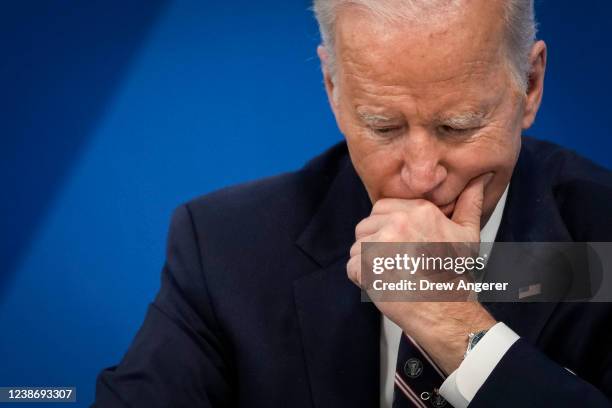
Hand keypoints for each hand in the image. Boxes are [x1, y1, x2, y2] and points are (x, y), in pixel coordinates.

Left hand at [347, 173, 496, 373]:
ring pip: (357, 245)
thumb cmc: (452, 275)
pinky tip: (383, 284)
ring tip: (391, 273)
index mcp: (419, 211)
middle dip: (375, 242)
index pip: (383, 208)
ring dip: (368, 261)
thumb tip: (481, 178)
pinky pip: (352, 266)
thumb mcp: (467, 234)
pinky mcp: (365, 265)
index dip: (387, 227)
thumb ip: (470, 203)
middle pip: (367, 225)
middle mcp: (398, 222)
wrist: (444, 310)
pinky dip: (362, 279)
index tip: (401, 245)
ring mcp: (379, 243)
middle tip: (396, 262)